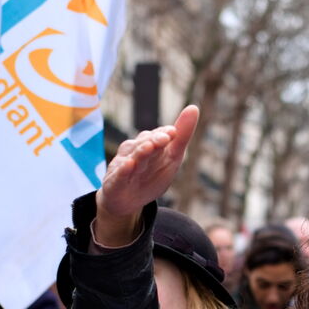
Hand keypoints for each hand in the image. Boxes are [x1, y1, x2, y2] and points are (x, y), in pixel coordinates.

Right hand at [95, 105, 198, 246]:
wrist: (127, 202)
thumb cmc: (151, 177)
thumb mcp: (171, 159)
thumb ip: (181, 137)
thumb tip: (193, 107)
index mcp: (152, 146)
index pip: (159, 136)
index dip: (165, 134)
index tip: (174, 132)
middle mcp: (136, 152)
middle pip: (146, 144)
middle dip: (154, 140)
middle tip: (165, 138)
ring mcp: (124, 165)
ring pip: (133, 156)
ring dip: (141, 151)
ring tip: (149, 146)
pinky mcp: (114, 181)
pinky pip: (119, 174)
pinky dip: (123, 170)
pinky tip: (129, 165)